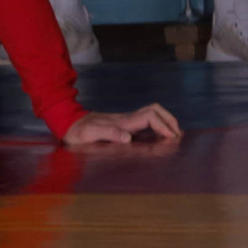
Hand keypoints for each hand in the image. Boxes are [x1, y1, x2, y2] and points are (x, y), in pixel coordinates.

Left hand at [63, 104, 182, 149]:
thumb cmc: (79, 132)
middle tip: (178, 135)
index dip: (163, 125)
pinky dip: (158, 124)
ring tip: (174, 134)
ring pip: (152, 112)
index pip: (149, 117)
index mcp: (122, 122)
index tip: (171, 138)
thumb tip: (129, 138)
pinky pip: (147, 119)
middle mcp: (127, 118)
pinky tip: (159, 135)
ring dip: (166, 120)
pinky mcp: (124, 123)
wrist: (70, 122)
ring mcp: (126, 119)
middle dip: (169, 120)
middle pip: (155, 110)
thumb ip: (109, 134)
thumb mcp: (89, 134)